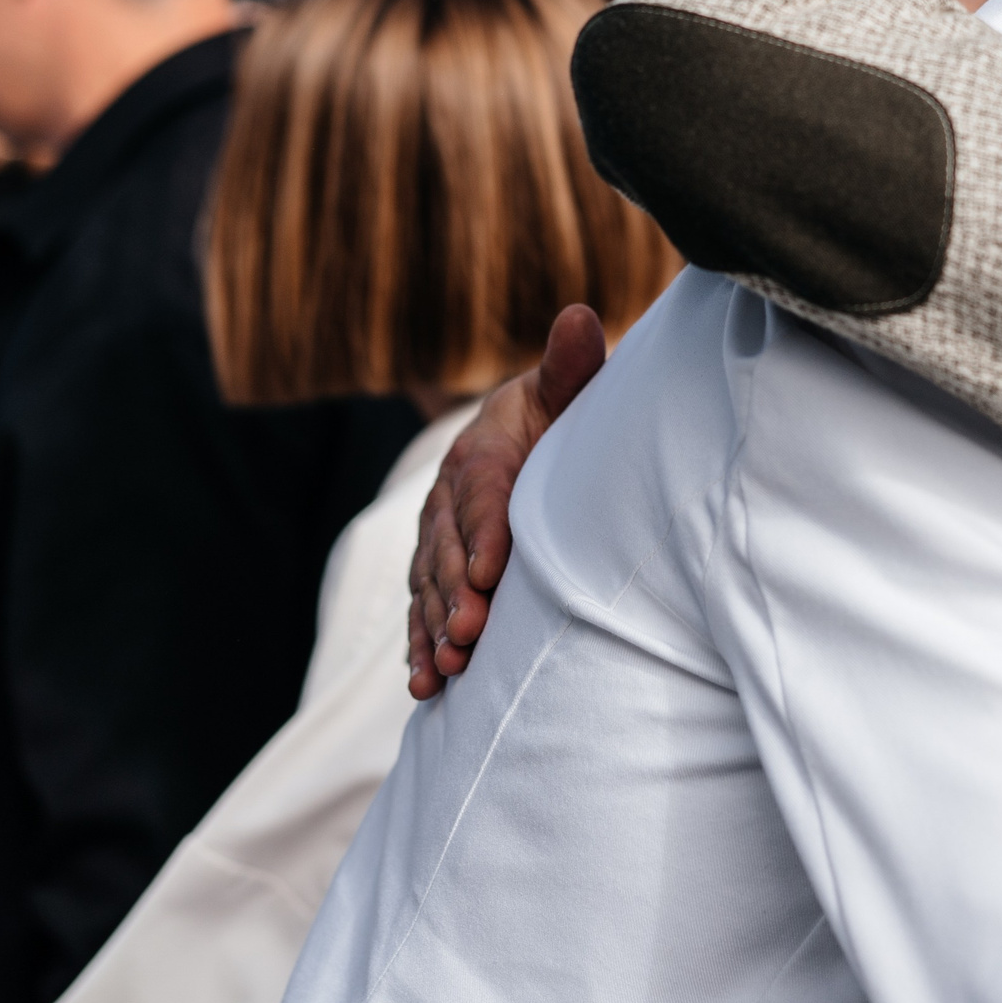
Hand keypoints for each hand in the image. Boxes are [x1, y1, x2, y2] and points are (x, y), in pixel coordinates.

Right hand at [406, 306, 607, 698]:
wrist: (533, 439)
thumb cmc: (561, 419)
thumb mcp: (566, 391)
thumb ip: (570, 366)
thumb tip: (581, 316)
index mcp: (481, 449)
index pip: (480, 492)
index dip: (484, 532)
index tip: (494, 573)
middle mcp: (448, 495)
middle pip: (448, 548)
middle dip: (456, 594)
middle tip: (470, 635)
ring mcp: (439, 538)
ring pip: (429, 586)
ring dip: (433, 628)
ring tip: (445, 669)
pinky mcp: (438, 573)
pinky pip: (423, 611)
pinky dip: (421, 647)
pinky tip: (426, 685)